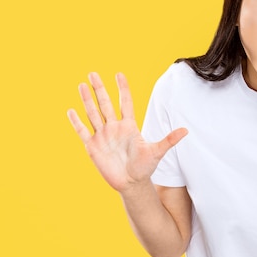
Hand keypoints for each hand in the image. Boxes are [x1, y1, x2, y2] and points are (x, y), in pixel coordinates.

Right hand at [67, 72, 186, 192]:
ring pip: (93, 114)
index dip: (122, 88)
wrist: (132, 183)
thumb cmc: (145, 166)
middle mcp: (114, 127)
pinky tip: (70, 110)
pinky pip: (83, 131)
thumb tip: (186, 130)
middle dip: (99, 89)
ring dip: (87, 100)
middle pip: (105, 104)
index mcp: (129, 125)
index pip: (125, 102)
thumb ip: (169, 140)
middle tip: (93, 73)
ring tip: (82, 85)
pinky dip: (76, 122)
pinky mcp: (92, 146)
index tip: (119, 74)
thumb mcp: (157, 152)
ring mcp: (102, 136)